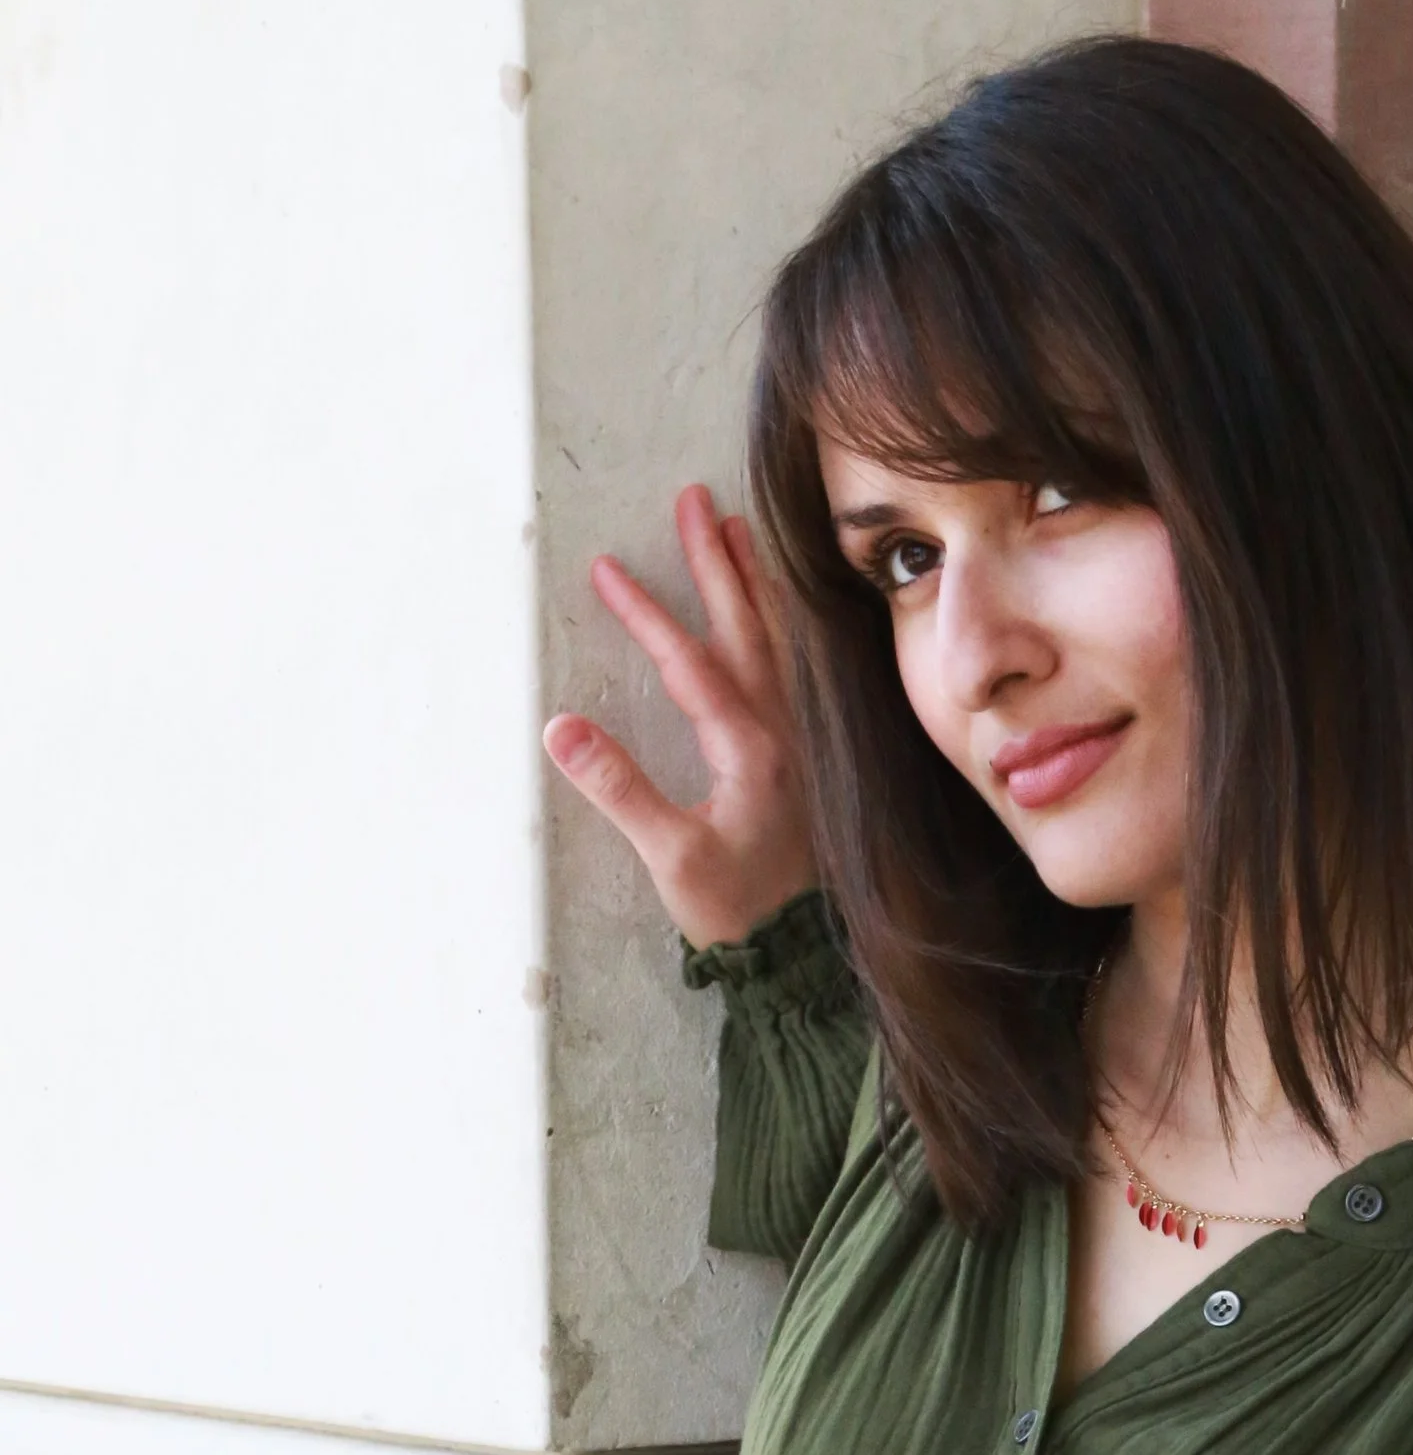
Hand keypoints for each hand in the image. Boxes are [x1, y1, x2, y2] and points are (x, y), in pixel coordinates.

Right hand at [543, 484, 815, 949]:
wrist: (805, 955)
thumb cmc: (741, 913)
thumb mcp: (672, 860)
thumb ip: (619, 790)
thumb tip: (558, 728)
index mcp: (749, 748)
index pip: (690, 661)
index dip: (647, 613)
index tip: (608, 569)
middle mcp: (785, 731)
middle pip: (749, 627)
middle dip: (717, 562)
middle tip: (696, 500)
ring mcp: (804, 741)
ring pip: (782, 642)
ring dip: (757, 584)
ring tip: (738, 530)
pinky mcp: (813, 757)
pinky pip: (800, 670)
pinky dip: (786, 628)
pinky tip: (781, 613)